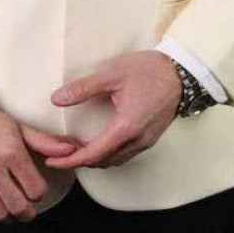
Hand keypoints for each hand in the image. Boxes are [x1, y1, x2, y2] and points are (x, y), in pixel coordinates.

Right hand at [0, 106, 83, 226]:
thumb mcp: (16, 127)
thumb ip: (44, 142)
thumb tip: (71, 150)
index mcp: (11, 152)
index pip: (36, 190)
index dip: (39, 193)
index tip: (35, 190)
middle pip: (19, 208)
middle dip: (27, 213)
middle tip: (26, 208)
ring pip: (0, 215)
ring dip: (8, 217)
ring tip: (8, 208)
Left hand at [46, 50, 181, 169]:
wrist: (181, 72)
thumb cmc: (148, 70)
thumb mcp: (112, 74)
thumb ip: (83, 88)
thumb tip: (56, 99)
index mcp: (126, 127)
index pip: (93, 154)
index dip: (70, 160)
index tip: (52, 161)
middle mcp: (138, 140)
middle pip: (103, 162)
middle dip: (79, 160)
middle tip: (59, 150)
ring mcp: (146, 141)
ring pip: (115, 160)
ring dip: (94, 157)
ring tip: (75, 146)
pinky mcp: (151, 137)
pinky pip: (125, 154)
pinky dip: (108, 153)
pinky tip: (98, 141)